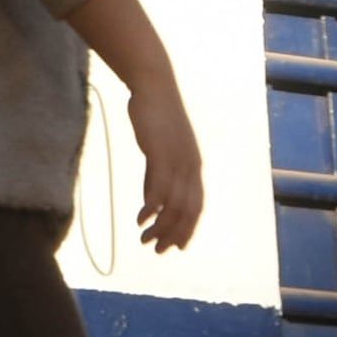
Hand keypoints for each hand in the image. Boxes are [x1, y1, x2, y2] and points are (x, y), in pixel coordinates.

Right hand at [122, 83, 203, 253]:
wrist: (154, 87)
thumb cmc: (155, 117)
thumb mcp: (158, 152)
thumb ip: (156, 178)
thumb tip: (153, 203)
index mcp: (193, 167)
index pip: (196, 206)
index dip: (187, 229)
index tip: (176, 247)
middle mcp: (190, 167)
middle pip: (188, 210)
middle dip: (174, 234)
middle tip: (157, 250)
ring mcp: (178, 160)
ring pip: (174, 203)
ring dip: (160, 227)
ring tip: (144, 240)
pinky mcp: (161, 152)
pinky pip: (160, 186)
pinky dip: (152, 207)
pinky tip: (141, 219)